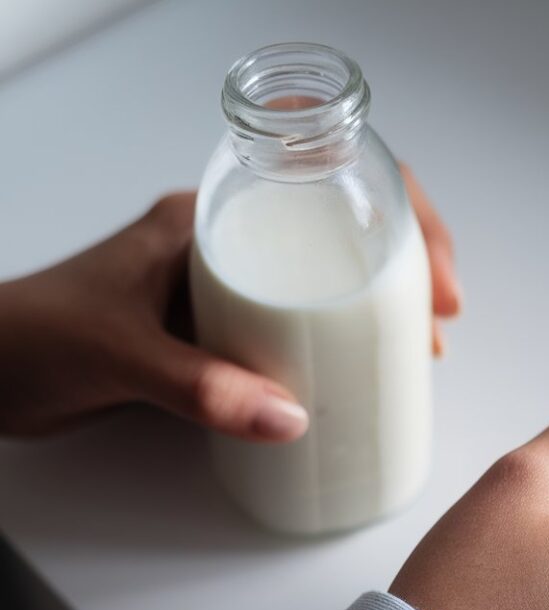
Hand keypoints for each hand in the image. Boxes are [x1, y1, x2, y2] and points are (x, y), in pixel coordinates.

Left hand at [0, 170, 459, 440]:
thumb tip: (291, 419)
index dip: (396, 215)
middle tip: (440, 326)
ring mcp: (217, 297)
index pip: (322, 184)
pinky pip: (289, 337)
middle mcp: (220, 250)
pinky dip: (332, 353)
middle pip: (335, 236)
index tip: (434, 275)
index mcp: (206, 221)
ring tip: (414, 355)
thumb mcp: (121, 354)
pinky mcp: (208, 343)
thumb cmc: (35, 337)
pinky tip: (350, 384)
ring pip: (318, 289)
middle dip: (401, 268)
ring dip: (373, 313)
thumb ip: (200, 387)